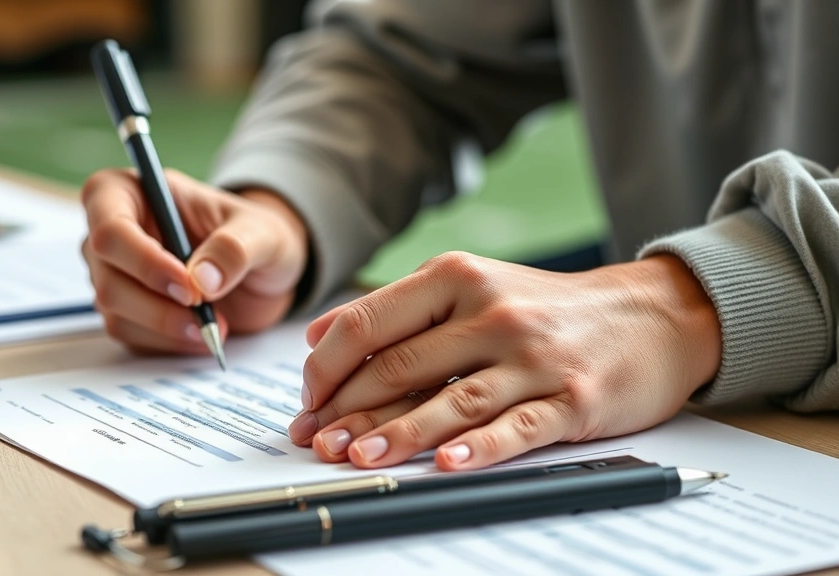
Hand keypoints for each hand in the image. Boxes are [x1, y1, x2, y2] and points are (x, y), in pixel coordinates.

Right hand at [81, 168, 307, 353]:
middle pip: (108, 275)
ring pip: (115, 310)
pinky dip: (168, 341)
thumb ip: (235, 248)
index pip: (111, 226)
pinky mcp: (126, 310)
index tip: (188, 285)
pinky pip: (131, 334)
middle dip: (156, 302)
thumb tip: (202, 279)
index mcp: (132, 192)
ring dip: (165, 326)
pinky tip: (201, 334)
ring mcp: (115, 273)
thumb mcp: (263, 233)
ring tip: (214, 326)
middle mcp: (113, 233)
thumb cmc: (255, 236)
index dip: (143, 259)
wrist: (261, 273)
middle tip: (204, 311)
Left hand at [288, 251, 720, 469]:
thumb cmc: (547, 307)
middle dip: (348, 409)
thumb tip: (319, 336)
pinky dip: (480, 447)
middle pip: (402, 365)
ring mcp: (534, 356)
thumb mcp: (472, 284)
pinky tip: (447, 464)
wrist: (649, 314)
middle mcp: (492, 311)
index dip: (328, 365)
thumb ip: (398, 309)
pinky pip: (519, 427)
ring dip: (398, 433)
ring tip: (357, 457)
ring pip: (452, 399)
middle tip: (315, 439)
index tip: (307, 397)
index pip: (371, 322)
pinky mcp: (573, 397)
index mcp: (458, 277)